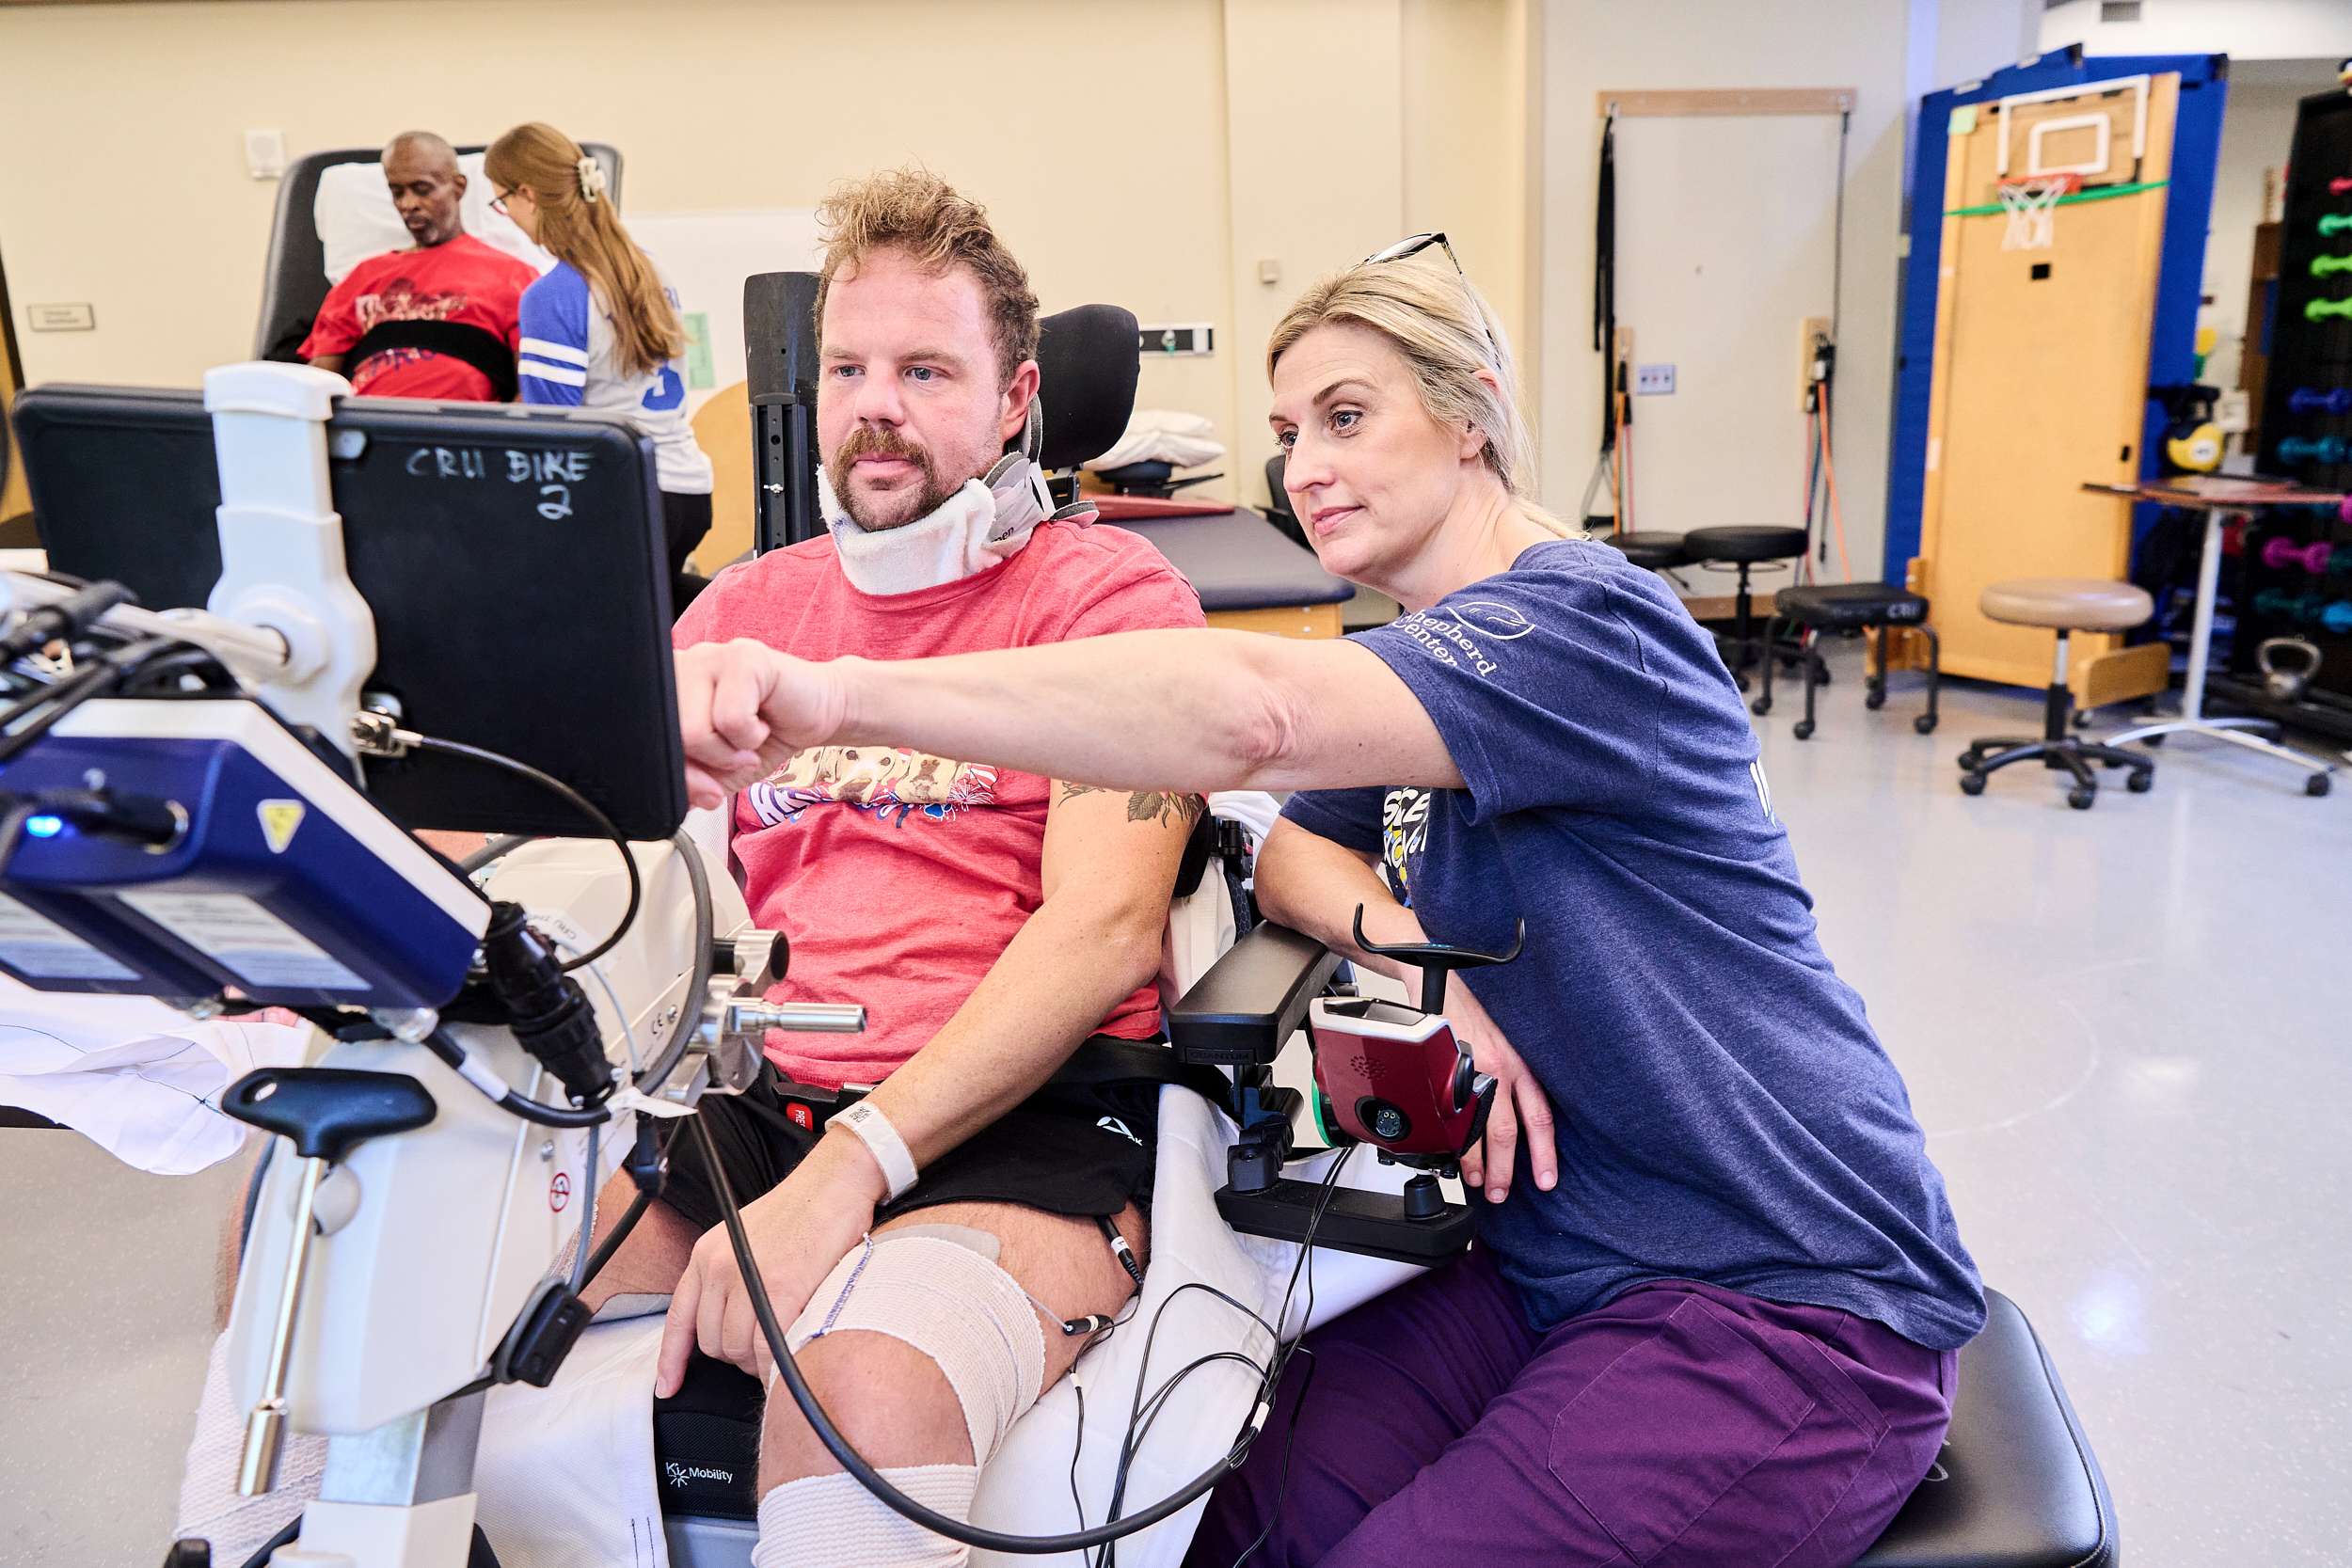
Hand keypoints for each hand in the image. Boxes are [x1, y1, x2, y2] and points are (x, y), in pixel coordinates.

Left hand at [654, 1132, 886, 1394]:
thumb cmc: (802, 1212)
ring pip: (737, 1349)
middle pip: (711, 1342)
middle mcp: (719, 1266)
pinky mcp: (782, 1288)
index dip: (671, 1359)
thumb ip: (731, 1277)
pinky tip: (788, 1360)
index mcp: (706, 1254)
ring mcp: (748, 1277)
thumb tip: (733, 1325)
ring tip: (781, 1349)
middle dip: (736, 1356)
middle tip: (764, 1351)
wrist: (836, 1184)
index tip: (668, 1388)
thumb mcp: (745, 1239)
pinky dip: (775, 1364)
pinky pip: (767, 1348)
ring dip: (757, 1362)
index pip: (679, 1318)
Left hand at [673, 640, 852, 810]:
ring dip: (729, 753)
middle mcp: (681, 666)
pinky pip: (731, 719)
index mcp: (666, 690)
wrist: (820, 711)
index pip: (643, 740)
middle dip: (706, 765)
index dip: (674, 774)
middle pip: (667, 739)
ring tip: (748, 739)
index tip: (705, 786)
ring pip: (693, 731)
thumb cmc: (767, 734)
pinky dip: (752, 737)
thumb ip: (692, 783)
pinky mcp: (744, 657)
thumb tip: (681, 798)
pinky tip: (763, 724)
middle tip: (735, 757)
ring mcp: (710, 655)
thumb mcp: (720, 771)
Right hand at [1447, 977, 1556, 1204]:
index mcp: (1520, 1062)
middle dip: (1506, 1171)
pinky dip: (1451, 1142)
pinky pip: (1448, 1116)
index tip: (1547, 1180)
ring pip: (1477, 1130)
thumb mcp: (1507, 1038)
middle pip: (1508, 1133)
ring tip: (1478, 1182)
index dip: (1545, 1152)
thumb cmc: (1471, 1007)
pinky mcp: (1442, 1070)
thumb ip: (1515, 1072)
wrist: (1436, 974)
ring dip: (1477, 1163)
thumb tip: (1521, 1112)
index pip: (1540, 1115)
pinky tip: (1452, 1155)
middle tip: (1502, 1194)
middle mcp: (1499, 1068)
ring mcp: (1469, 1070)